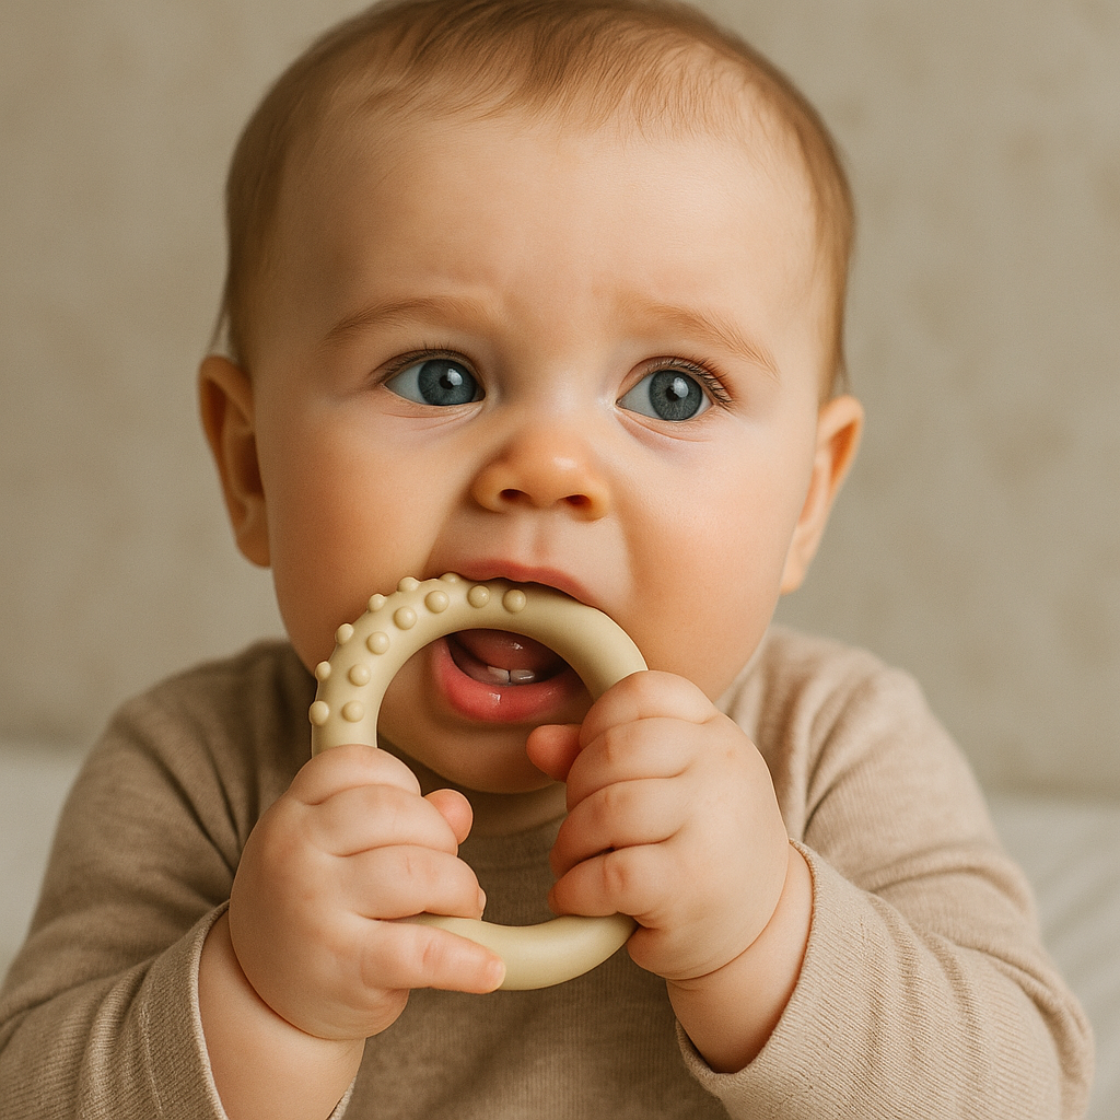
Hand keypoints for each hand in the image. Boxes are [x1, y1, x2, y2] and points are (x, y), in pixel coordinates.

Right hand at [227, 743, 503, 1041]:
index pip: (357, 763)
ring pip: (417, 871)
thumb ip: (402, 819)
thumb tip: (458, 808)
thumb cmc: (317, 908)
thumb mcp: (339, 852)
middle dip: (440, 837)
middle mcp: (294, 852)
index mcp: (291, 813)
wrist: (263, 1001)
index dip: (402, 782)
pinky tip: (488, 969)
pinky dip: (466, 960)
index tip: (414, 816)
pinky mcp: (344, 966)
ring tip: (462, 908)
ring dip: (460, 889)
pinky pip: (422, 952)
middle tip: (447, 872)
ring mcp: (315, 909)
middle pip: (394, 811)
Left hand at [526, 671, 790, 983]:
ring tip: (572, 863)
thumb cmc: (702, 843)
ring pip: (606, 809)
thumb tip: (537, 743)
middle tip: (579, 825)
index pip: (641, 692)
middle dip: (576, 791)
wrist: (765, 926)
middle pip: (614, 750)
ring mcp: (710, 824)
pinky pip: (607, 873)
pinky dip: (574, 889)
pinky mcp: (690, 885)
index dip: (597, 722)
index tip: (591, 763)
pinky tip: (576, 897)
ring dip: (569, 843)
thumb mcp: (668, 783)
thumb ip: (601, 755)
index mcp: (716, 732)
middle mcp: (722, 767)